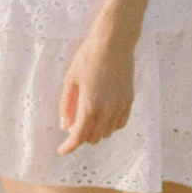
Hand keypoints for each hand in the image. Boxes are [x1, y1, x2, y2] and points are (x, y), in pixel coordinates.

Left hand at [57, 25, 135, 154]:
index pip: (79, 137)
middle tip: (72, 127)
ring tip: (86, 119)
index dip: (69, 147)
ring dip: (96, 131)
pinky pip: (120, 123)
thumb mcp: (71, 79)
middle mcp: (108, 110)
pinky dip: (110, 126)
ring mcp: (121, 106)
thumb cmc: (88, 57)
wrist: (114, 42)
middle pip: (94, 137)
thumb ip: (66, 105)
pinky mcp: (129, 101)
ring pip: (107, 132)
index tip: (62, 150)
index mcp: (90, 105)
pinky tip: (102, 116)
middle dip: (81, 137)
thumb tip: (64, 126)